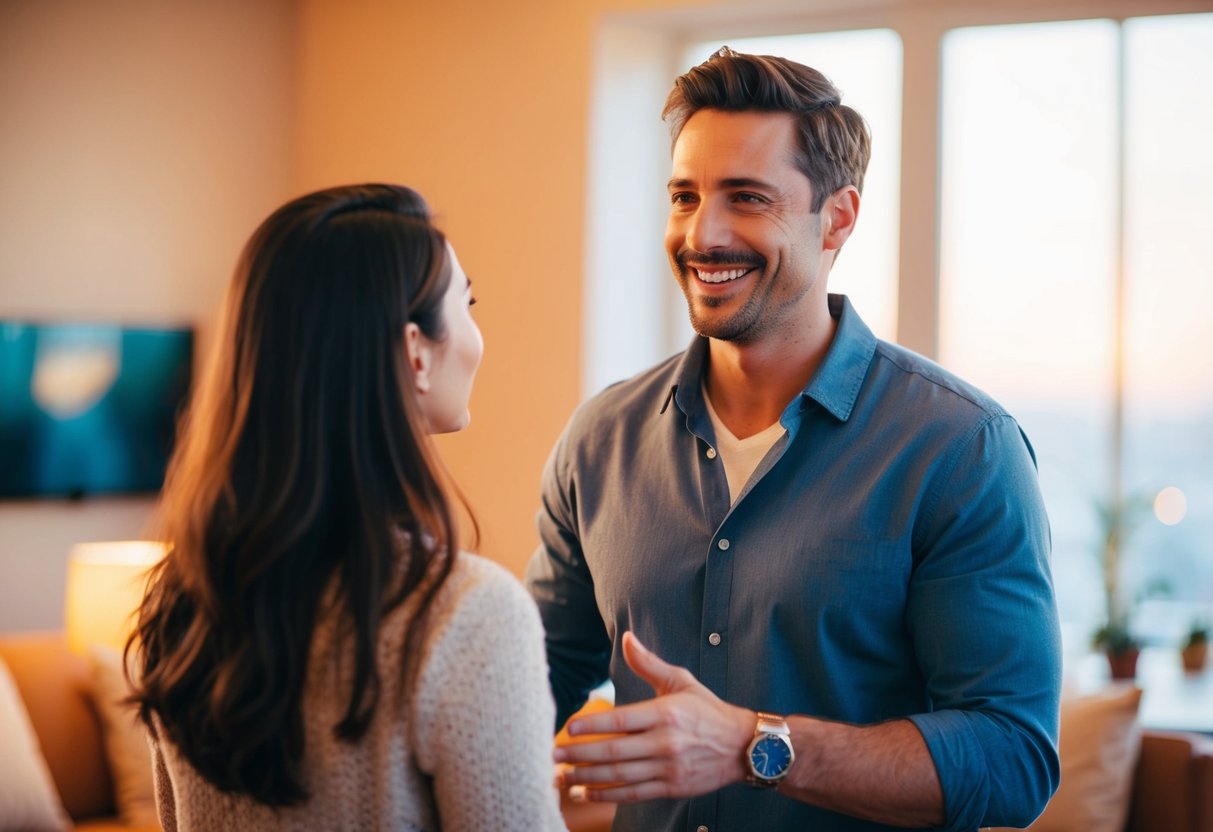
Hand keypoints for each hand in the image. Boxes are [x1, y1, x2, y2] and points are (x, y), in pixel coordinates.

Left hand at [552, 631, 754, 801]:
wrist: (743, 747)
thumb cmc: (708, 710)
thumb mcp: (681, 681)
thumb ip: (649, 663)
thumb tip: (627, 637)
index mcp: (665, 714)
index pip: (622, 721)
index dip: (593, 725)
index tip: (569, 728)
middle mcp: (665, 743)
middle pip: (615, 752)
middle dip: (581, 755)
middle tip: (554, 756)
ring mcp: (669, 769)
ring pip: (621, 776)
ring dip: (588, 777)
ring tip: (562, 777)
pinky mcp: (672, 788)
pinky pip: (634, 793)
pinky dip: (608, 794)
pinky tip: (586, 792)